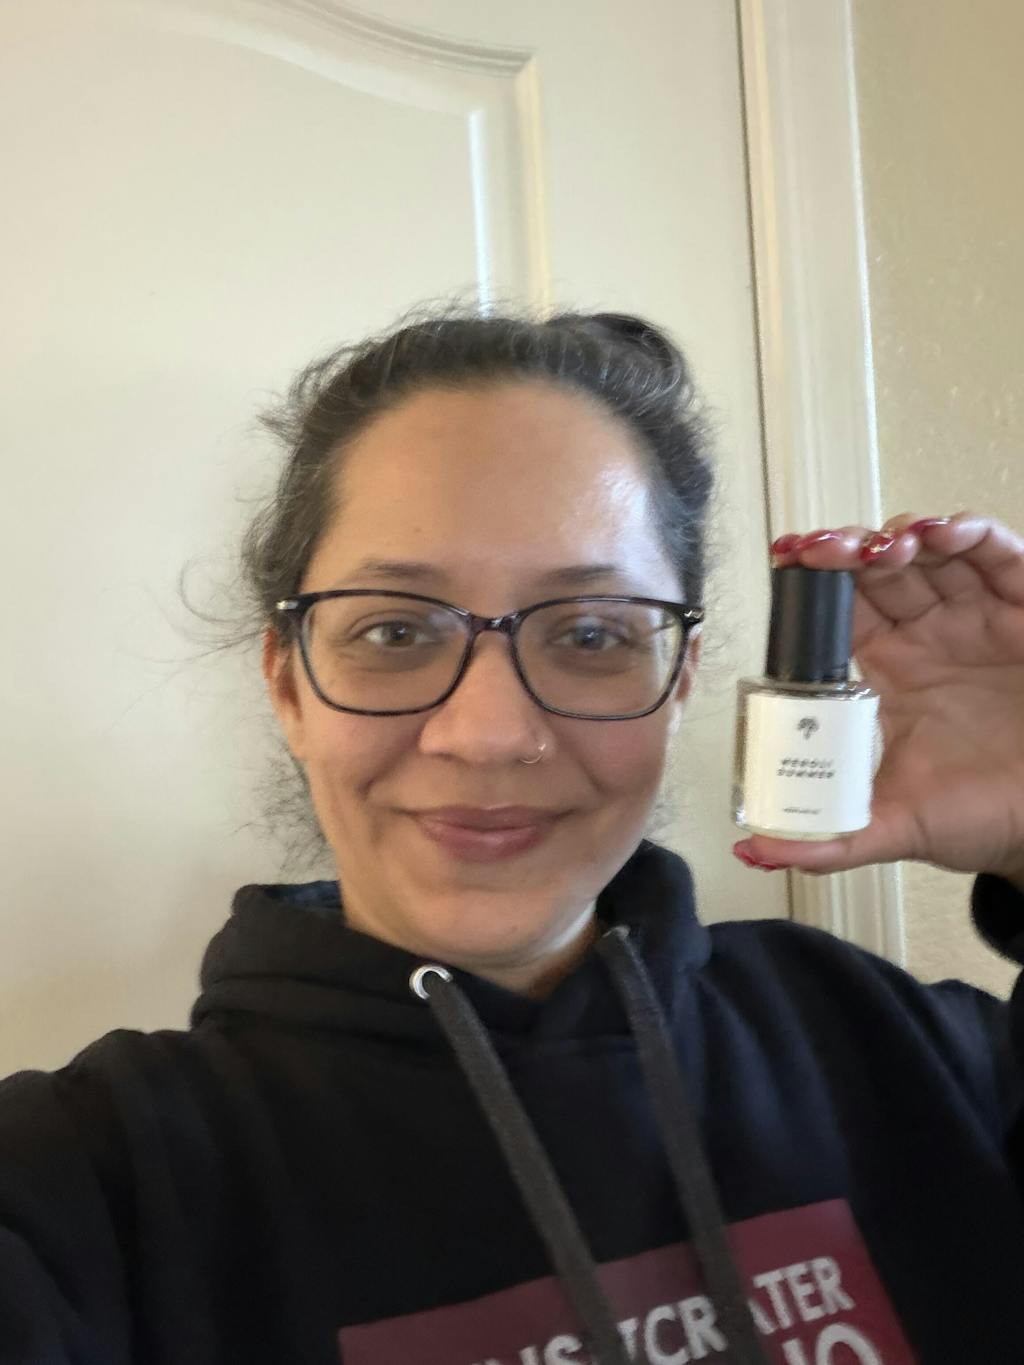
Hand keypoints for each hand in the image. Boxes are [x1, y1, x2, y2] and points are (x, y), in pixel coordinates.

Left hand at [734, 511, 1023, 886]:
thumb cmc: (981, 817)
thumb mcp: (892, 828)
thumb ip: (826, 841)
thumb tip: (754, 852)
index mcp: (889, 673)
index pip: (839, 613)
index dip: (813, 585)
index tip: (786, 565)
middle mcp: (928, 636)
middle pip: (876, 572)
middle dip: (845, 552)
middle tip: (821, 551)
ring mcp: (975, 617)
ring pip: (930, 552)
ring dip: (899, 538)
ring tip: (880, 549)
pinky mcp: (1023, 609)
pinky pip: (997, 556)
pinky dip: (970, 533)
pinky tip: (942, 534)